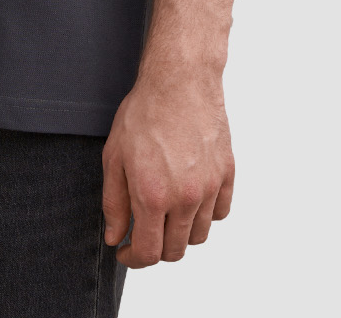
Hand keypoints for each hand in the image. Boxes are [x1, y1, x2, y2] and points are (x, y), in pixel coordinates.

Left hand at [101, 64, 234, 266]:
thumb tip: (116, 237)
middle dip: (155, 247)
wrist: (179, 80)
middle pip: (175, 251)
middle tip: (143, 230)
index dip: (133, 259)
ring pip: (198, 235)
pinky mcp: (226, 174)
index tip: (126, 251)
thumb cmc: (145, 112)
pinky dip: (205, 214)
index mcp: (153, 195)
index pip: (149, 253)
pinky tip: (189, 198)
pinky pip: (220, 213)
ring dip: (179, 232)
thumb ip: (114, 202)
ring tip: (165, 210)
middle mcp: (185, 198)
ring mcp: (209, 187)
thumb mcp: (114, 156)